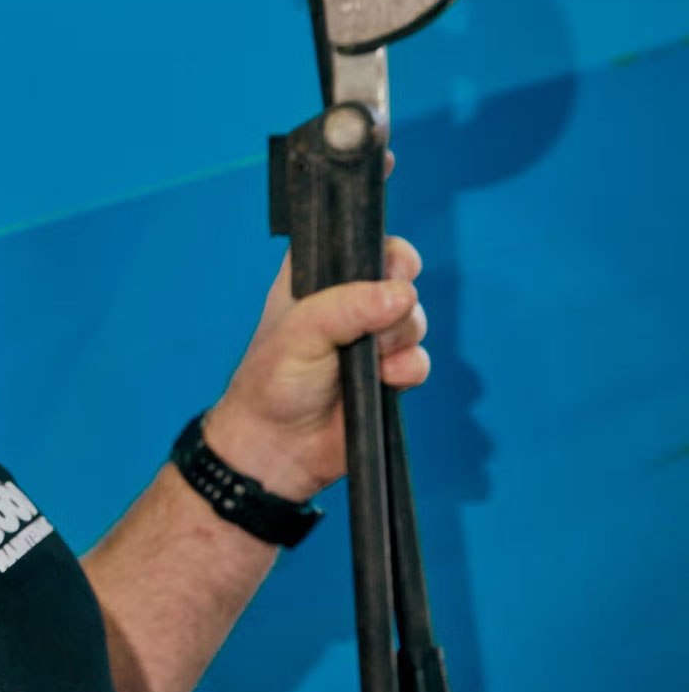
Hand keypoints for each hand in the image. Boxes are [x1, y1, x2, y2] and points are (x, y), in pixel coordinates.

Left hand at [202, 238, 427, 503]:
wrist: (276, 449)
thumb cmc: (273, 383)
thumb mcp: (302, 332)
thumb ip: (349, 307)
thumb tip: (403, 295)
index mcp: (317, 279)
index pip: (360, 242)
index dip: (383, 252)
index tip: (393, 268)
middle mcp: (347, 304)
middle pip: (400, 280)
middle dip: (396, 305)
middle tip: (370, 331)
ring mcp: (370, 340)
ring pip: (414, 321)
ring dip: (400, 340)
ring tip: (371, 362)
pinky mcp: (388, 375)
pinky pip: (420, 360)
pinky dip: (409, 370)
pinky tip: (384, 382)